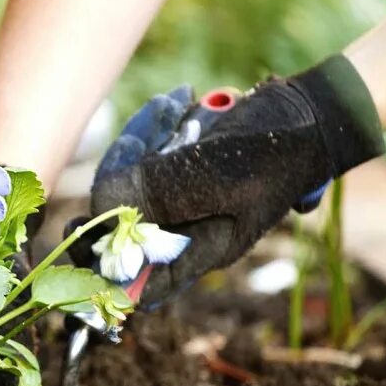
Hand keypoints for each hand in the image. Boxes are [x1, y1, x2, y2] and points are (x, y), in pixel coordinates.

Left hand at [73, 55, 383, 308]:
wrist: (308, 112)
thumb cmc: (276, 151)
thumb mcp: (218, 175)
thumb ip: (161, 193)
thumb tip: (99, 208)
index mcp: (199, 251)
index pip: (138, 282)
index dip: (101, 270)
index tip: (77, 231)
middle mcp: (183, 230)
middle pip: (120, 223)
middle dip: (117, 179)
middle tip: (131, 141)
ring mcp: (178, 199)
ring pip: (127, 182)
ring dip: (138, 142)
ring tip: (172, 108)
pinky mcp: (175, 169)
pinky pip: (142, 155)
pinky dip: (151, 128)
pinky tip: (177, 103)